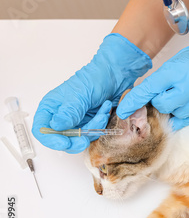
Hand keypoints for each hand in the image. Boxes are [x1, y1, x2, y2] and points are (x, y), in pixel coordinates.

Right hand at [32, 34, 151, 152]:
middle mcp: (62, 116)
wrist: (116, 75)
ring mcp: (77, 122)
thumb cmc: (94, 78)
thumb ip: (68, 112)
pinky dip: (101, 126)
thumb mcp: (79, 95)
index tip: (64, 143)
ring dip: (93, 129)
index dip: (51, 139)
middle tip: (85, 139)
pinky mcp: (91, 124)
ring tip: (102, 113)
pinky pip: (93, 134)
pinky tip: (105, 111)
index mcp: (51, 107)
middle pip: (61, 139)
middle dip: (75, 140)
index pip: (42, 130)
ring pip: (80, 139)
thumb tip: (55, 126)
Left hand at [116, 23, 188, 130]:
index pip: (149, 90)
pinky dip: (185, 114)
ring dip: (176, 107)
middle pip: (162, 106)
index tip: (123, 111)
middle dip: (161, 101)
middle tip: (171, 92)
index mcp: (176, 72)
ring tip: (188, 94)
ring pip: (175, 115)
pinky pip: (187, 121)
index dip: (133, 102)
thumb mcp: (176, 63)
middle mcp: (188, 88)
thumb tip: (144, 100)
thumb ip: (161, 81)